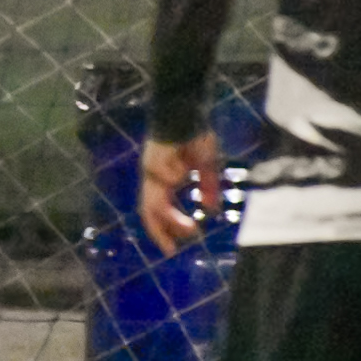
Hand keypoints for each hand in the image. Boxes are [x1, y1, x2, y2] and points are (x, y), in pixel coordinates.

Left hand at [139, 132, 221, 255]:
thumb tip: (210, 210)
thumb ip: (207, 187)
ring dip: (171, 217)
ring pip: (154, 201)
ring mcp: (152, 169)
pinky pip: (166, 177)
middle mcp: (154, 177)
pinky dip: (175, 179)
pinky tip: (184, 169)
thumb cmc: (195, 135)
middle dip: (160, 231)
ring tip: (191, 228)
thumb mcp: (206, 166)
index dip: (164, 228)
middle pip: (149, 210)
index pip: (158, 210)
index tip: (173, 247)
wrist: (187, 110)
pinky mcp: (154, 158)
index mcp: (164, 180)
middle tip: (171, 250)